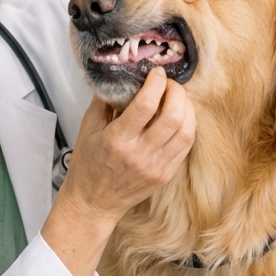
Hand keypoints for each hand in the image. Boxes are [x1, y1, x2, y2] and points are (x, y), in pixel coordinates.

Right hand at [41, 68, 195, 275]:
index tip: (156, 73)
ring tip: (177, 99)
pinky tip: (179, 117)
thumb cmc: (89, 165)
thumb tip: (120, 76)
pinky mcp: (166, 174)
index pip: (145, 105)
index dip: (156, 83)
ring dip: (187, 108)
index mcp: (117, 140)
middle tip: (169, 84)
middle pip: (173, 116)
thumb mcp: (87, 129)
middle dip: (176, 92)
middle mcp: (139, 154)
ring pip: (186, 131)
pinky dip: (187, 126)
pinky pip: (186, 145)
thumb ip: (103, 101)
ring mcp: (156, 166)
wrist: (94, 203)